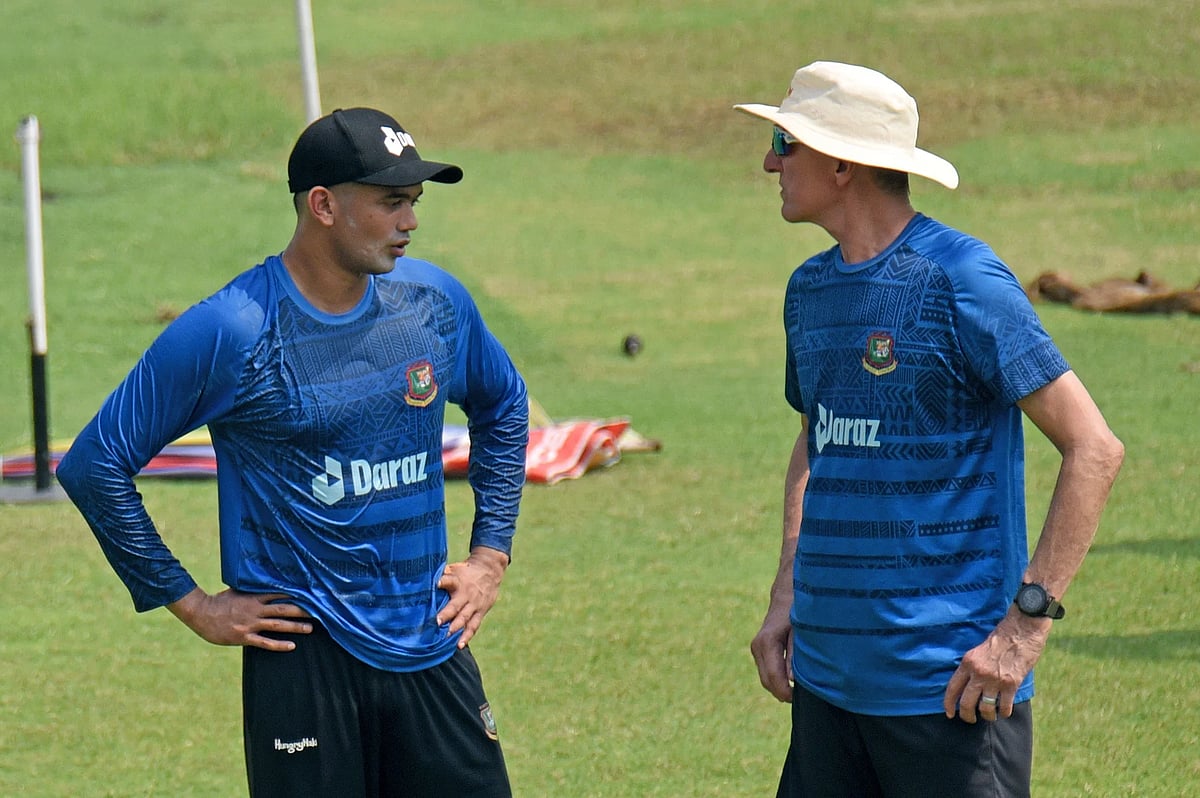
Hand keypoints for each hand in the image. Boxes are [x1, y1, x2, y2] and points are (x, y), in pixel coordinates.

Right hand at [168, 587, 312, 651]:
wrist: (200, 614)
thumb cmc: (219, 601)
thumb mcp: (236, 590)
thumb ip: (251, 588)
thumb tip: (264, 580)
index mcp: (253, 597)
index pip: (279, 593)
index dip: (296, 594)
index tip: (311, 594)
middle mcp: (255, 609)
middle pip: (283, 608)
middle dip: (301, 610)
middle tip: (318, 610)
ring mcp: (250, 624)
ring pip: (277, 625)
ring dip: (295, 626)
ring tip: (310, 628)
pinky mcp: (244, 637)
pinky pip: (264, 642)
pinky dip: (279, 644)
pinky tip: (292, 646)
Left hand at [436, 547, 508, 648]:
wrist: (490, 571)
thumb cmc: (466, 571)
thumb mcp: (454, 569)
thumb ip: (441, 575)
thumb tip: (421, 578)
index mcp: (458, 581)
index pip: (448, 581)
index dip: (441, 582)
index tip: (434, 585)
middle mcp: (466, 594)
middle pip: (455, 605)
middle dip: (446, 615)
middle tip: (436, 622)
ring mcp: (474, 605)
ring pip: (464, 618)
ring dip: (455, 628)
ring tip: (446, 636)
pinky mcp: (480, 612)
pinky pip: (473, 625)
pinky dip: (467, 636)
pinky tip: (459, 645)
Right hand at [750, 607, 793, 702]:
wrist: (787, 594)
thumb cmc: (798, 611)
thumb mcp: (801, 632)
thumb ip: (794, 655)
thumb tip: (792, 679)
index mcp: (768, 642)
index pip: (773, 676)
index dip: (785, 691)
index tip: (798, 698)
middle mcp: (758, 646)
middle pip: (767, 681)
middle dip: (782, 693)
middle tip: (802, 697)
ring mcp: (756, 648)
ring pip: (765, 678)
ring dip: (779, 687)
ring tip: (799, 690)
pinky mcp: (758, 650)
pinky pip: (766, 671)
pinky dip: (776, 679)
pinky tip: (791, 679)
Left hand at [943, 608, 1050, 722]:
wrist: (1021, 630)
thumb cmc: (1001, 637)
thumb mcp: (978, 650)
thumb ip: (972, 667)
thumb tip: (968, 684)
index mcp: (968, 662)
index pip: (952, 688)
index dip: (949, 703)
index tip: (950, 713)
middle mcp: (979, 673)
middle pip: (967, 703)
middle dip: (967, 715)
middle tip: (970, 719)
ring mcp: (995, 680)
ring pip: (985, 708)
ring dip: (987, 716)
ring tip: (989, 716)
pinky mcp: (1011, 684)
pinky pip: (1004, 706)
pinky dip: (1004, 712)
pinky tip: (1004, 711)